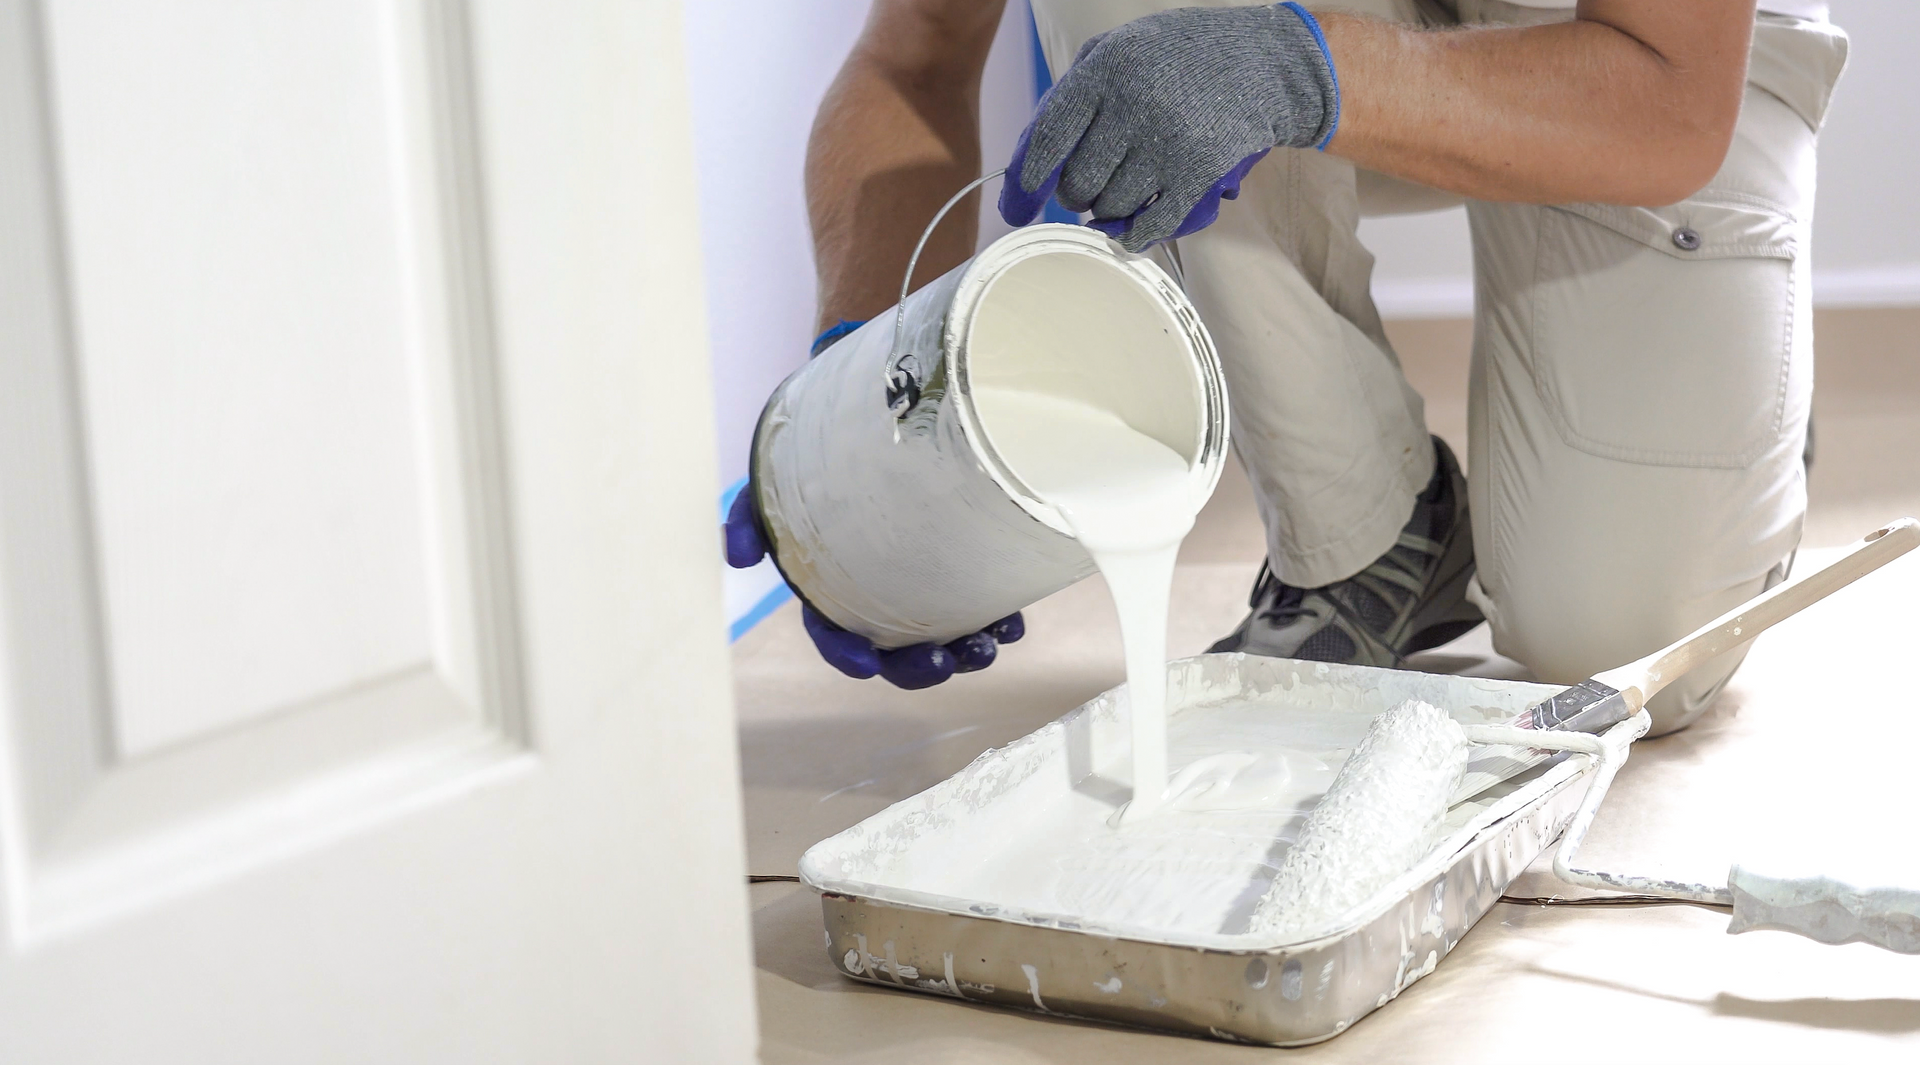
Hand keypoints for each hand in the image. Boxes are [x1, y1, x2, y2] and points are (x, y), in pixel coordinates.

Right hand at [723, 488, 1024, 688]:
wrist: (868, 413)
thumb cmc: (814, 458)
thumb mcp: (773, 484)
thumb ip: (749, 518)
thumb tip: (736, 558)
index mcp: (833, 588)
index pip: (835, 634)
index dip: (847, 655)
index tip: (866, 664)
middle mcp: (881, 594)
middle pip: (898, 650)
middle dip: (920, 667)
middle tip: (946, 661)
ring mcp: (925, 581)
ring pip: (949, 636)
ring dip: (970, 651)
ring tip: (991, 643)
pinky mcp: (963, 563)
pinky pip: (985, 603)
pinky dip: (999, 619)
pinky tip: (1012, 619)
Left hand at [999, 2, 1338, 251]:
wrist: (1262, 62)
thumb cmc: (1176, 58)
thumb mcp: (1118, 50)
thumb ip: (1072, 95)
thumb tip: (1028, 164)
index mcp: (1106, 69)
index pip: (1049, 138)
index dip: (1026, 181)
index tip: (1018, 206)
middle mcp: (1135, 105)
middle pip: (1078, 183)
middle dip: (1075, 194)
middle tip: (1088, 186)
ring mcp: (1169, 141)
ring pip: (1111, 209)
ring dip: (1109, 210)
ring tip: (1124, 187)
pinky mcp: (1199, 172)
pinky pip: (1150, 226)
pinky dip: (1134, 235)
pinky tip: (1132, 228)